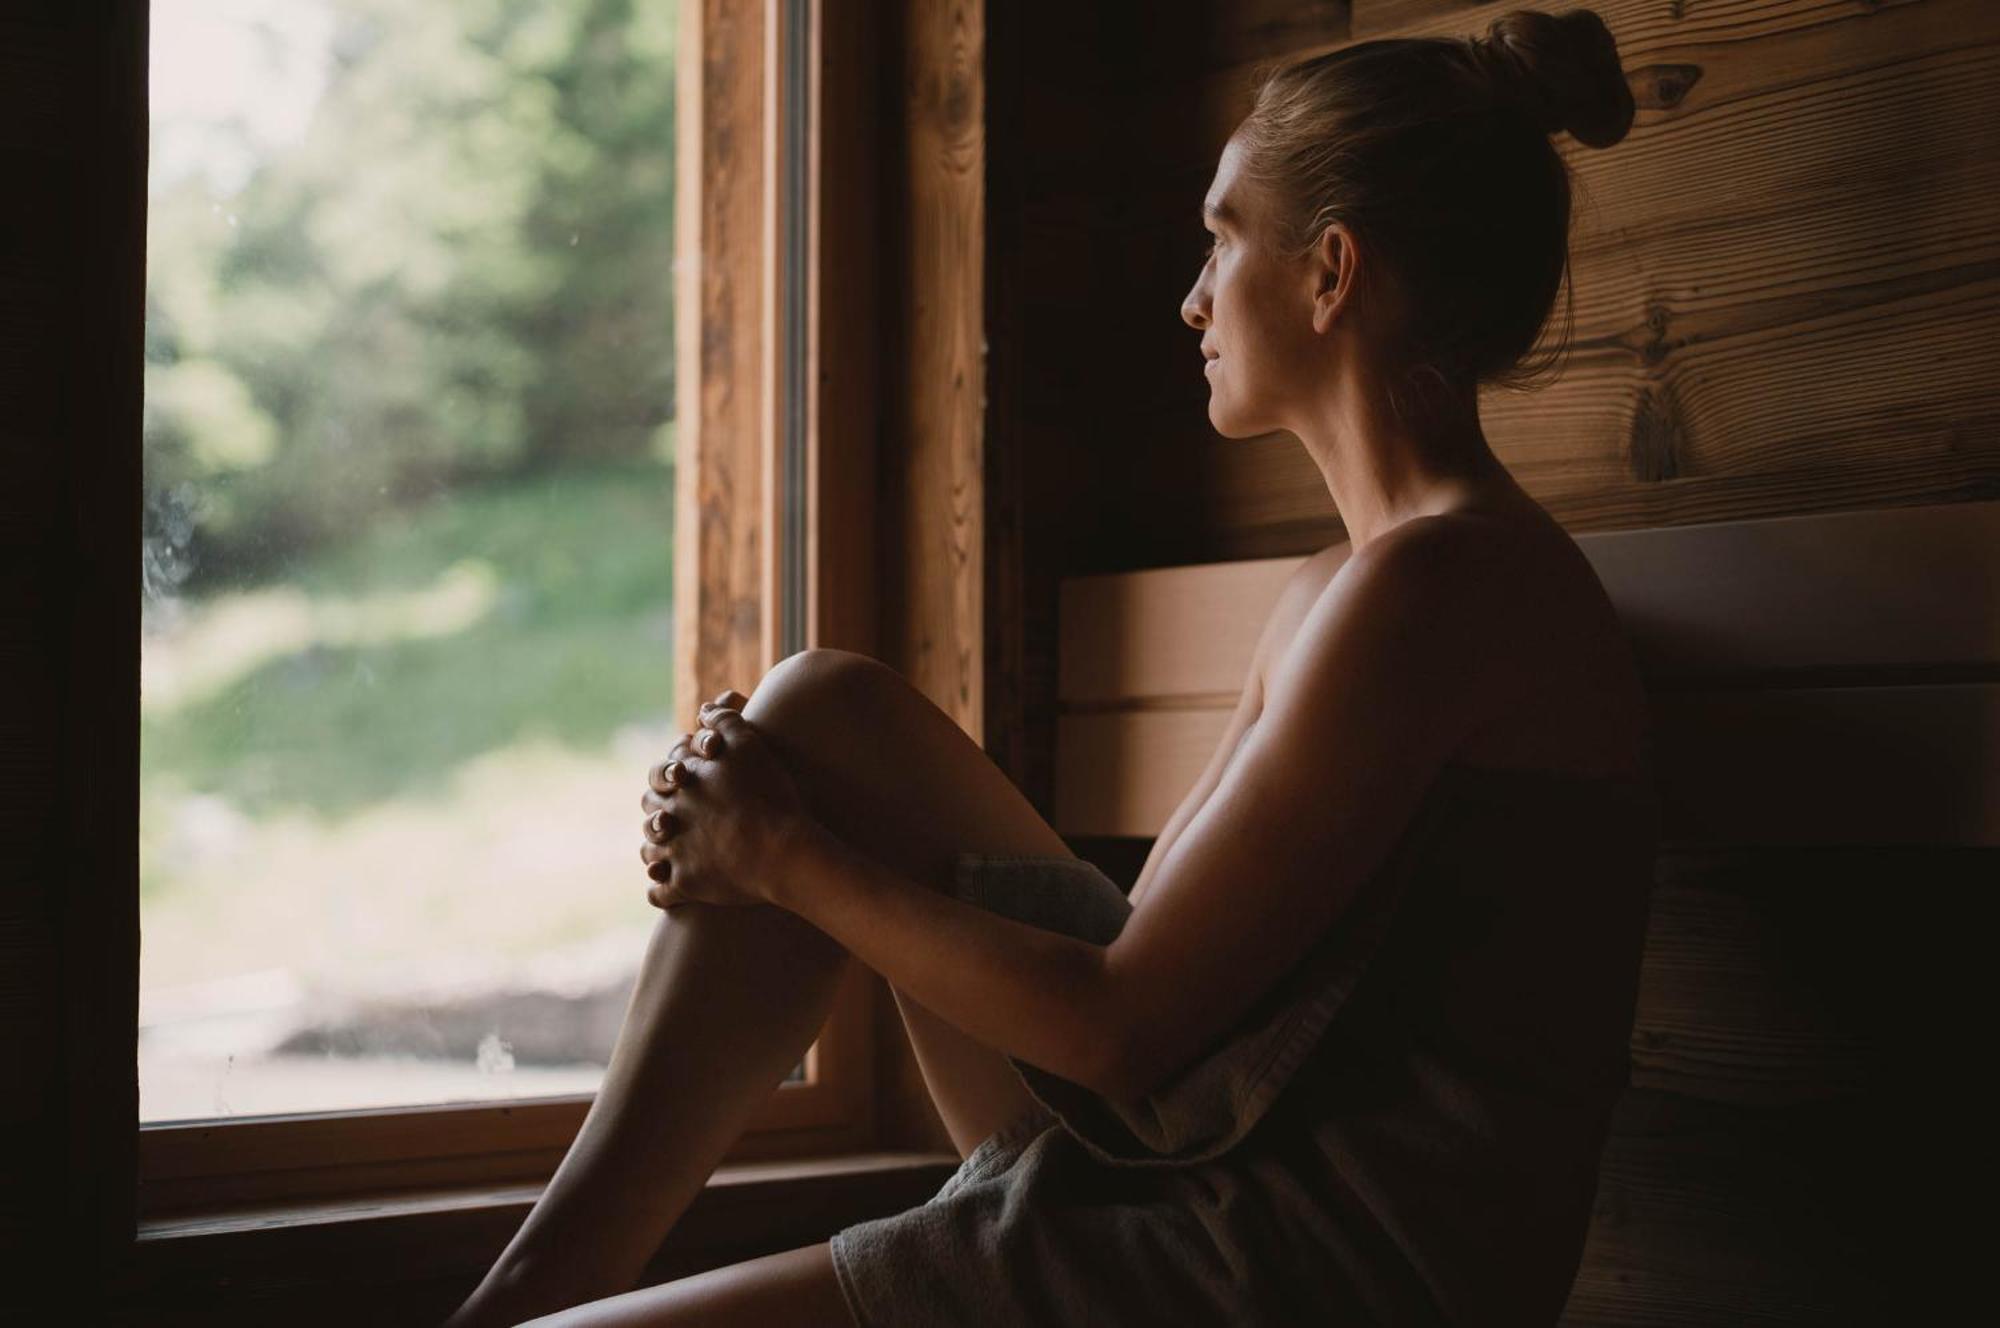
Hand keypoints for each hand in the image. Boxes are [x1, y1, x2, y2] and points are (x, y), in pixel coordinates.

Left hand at [638, 689, 816, 909]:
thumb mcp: (750, 746)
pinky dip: (662, 892)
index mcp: (683, 781)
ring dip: (656, 849)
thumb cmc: (769, 794)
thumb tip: (706, 707)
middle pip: (650, 809)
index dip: (673, 774)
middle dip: (658, 809)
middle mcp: (671, 814)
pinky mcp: (683, 885)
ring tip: (667, 853)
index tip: (686, 778)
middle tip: (672, 814)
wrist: (780, 849)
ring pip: (650, 849)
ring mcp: (674, 852)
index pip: (663, 773)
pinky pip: (660, 892)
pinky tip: (668, 891)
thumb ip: (725, 721)